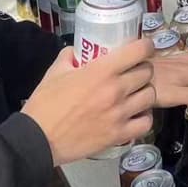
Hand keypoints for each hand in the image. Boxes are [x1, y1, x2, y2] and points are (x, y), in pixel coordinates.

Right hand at [22, 39, 155, 166]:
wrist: (37, 140)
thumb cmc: (44, 105)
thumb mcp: (55, 72)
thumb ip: (69, 56)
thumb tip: (77, 50)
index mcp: (102, 71)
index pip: (139, 50)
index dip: (145, 46)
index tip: (142, 48)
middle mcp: (116, 90)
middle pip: (147, 72)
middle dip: (142, 68)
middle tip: (133, 72)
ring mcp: (119, 114)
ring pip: (150, 96)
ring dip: (144, 92)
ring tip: (134, 94)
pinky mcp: (118, 135)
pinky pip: (146, 123)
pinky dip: (144, 117)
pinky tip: (135, 114)